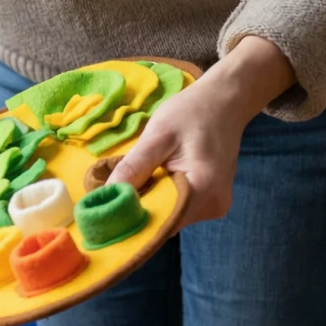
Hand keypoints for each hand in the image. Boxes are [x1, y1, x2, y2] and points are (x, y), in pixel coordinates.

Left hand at [107, 36, 295, 228]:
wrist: (224, 102)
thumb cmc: (191, 112)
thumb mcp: (156, 135)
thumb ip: (133, 168)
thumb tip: (104, 198)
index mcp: (203, 191)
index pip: (159, 223)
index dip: (128, 221)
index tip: (101, 214)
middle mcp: (213, 206)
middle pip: (164, 223)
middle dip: (135, 213)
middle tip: (107, 198)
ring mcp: (215, 206)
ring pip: (170, 217)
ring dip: (147, 205)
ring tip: (130, 185)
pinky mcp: (210, 200)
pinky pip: (178, 209)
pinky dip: (160, 200)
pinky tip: (149, 182)